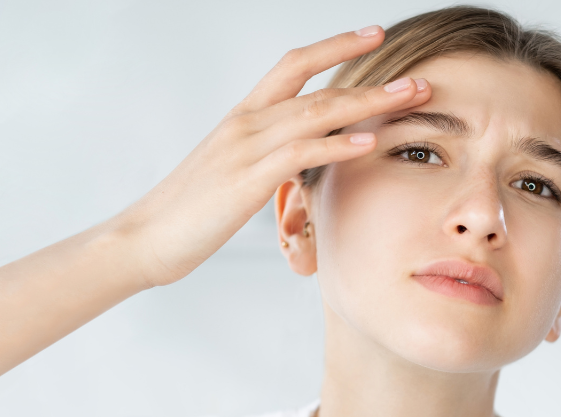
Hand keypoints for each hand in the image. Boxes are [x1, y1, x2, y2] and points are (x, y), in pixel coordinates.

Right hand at [114, 26, 430, 286]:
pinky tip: (368, 142)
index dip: (335, 46)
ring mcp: (245, 147)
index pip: (294, 65)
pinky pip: (298, 153)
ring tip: (409, 98)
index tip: (374, 35)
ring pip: (315, 112)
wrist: (144, 238)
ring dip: (368, 103)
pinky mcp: (246, 179)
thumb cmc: (192, 210)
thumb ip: (268, 155)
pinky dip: (336, 145)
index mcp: (245, 117)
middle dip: (370, 77)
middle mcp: (247, 122)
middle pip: (316, 85)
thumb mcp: (235, 172)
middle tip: (416, 77)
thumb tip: (301, 155)